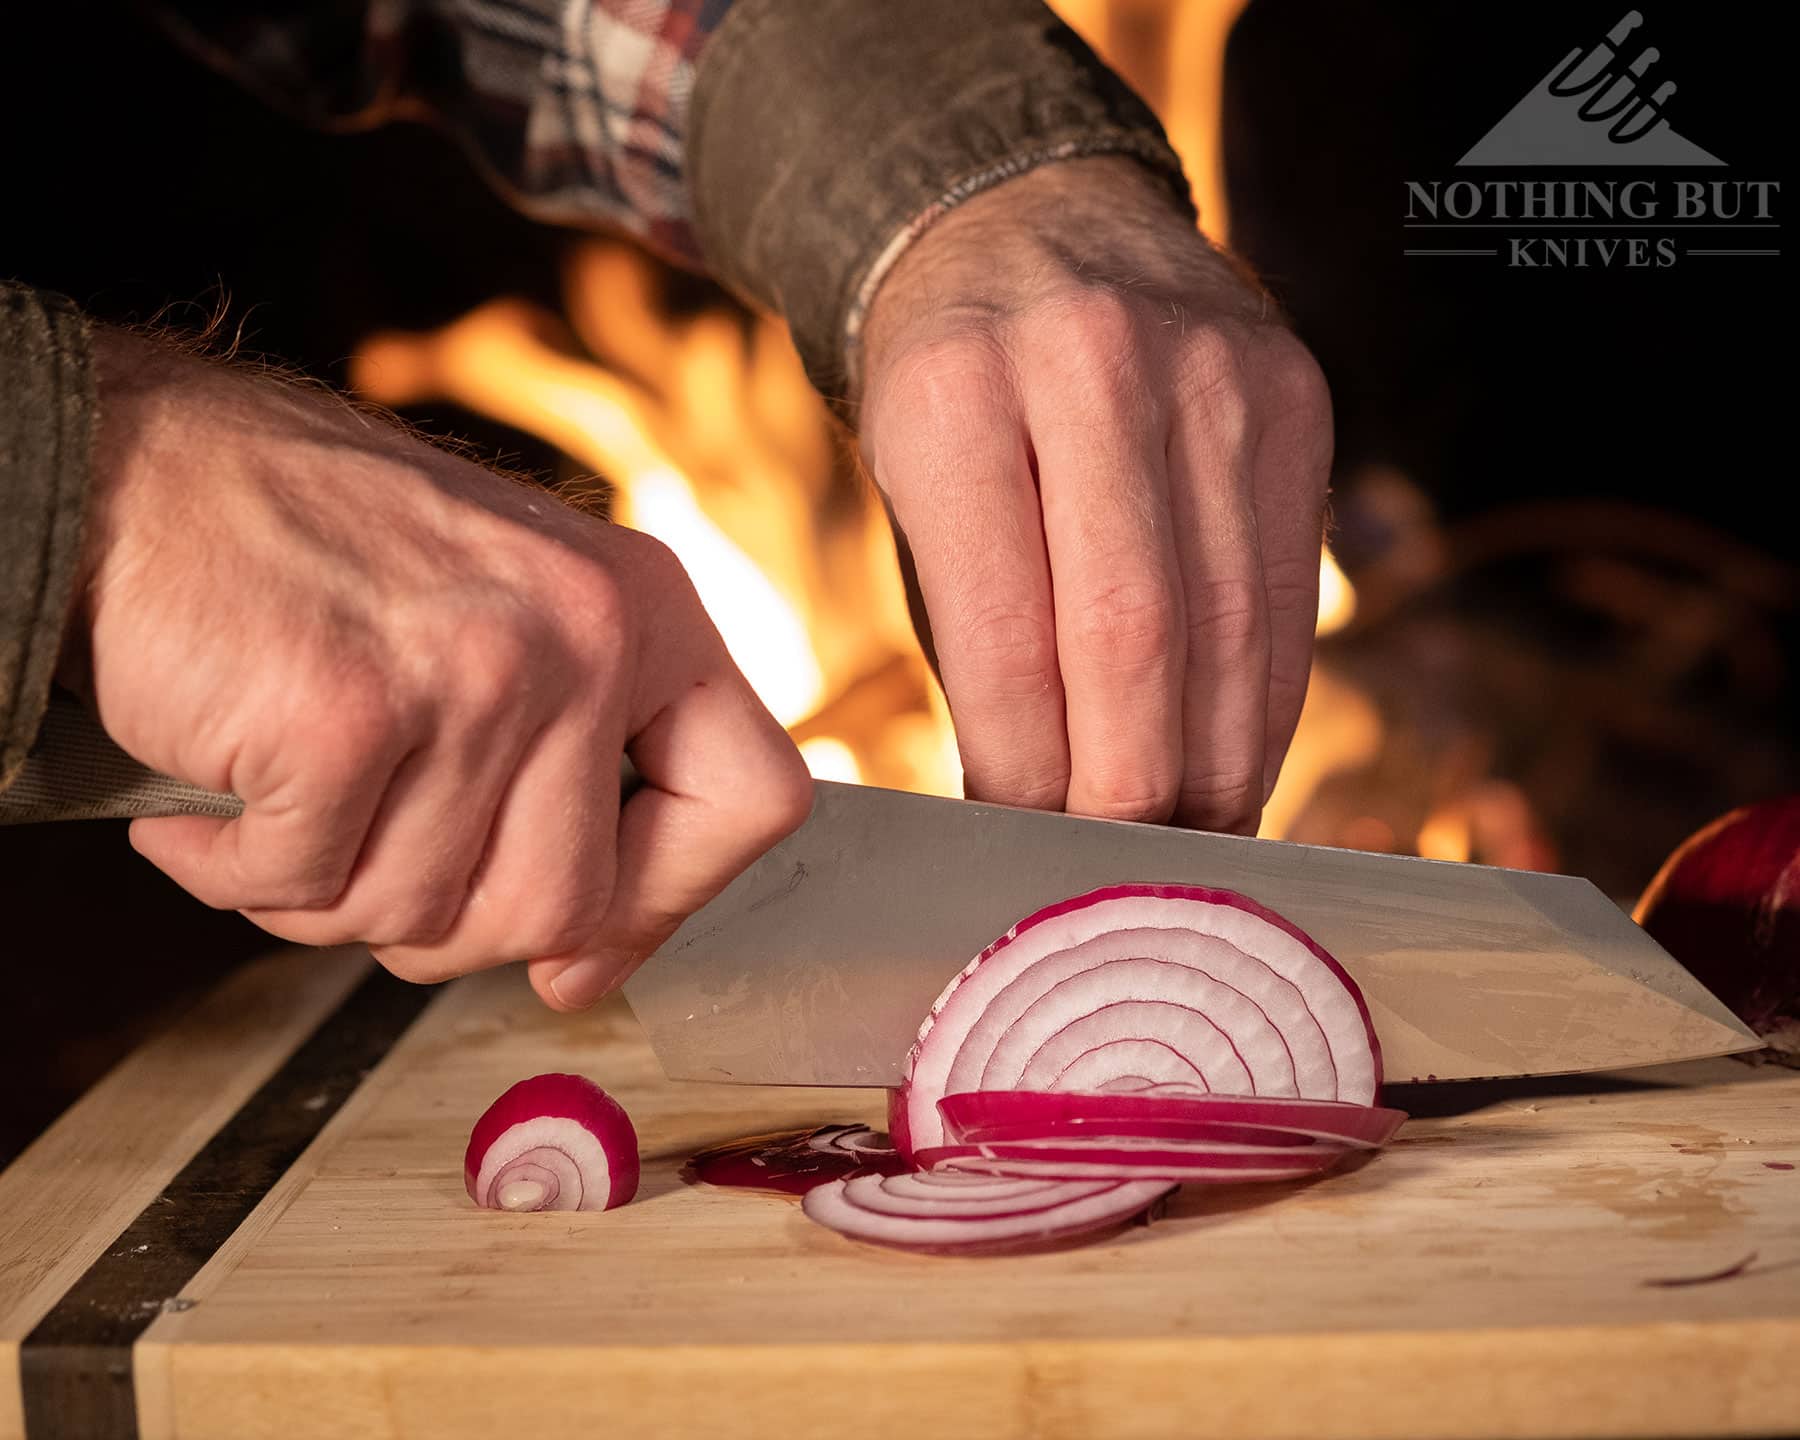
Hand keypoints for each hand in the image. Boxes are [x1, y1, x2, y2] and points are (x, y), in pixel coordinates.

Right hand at [71, 333, 811, 1006]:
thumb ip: (573, 776)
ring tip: (288, 800)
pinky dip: (235, 870)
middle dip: (448, 925)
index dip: (670, 901)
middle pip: (562, 906)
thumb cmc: (324, 558)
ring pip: (424, 915)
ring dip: (329, 895)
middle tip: (366, 858)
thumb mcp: (511, 624)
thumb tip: (586, 963)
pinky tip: (217, 792)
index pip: (755, 800)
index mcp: (643, 610)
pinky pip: (304, 888)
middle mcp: (584, 633)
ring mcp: (473, 671)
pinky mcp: (347, 713)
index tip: (584, 947)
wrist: (145, 467)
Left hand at [858, 157, 1332, 834]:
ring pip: (1228, 627)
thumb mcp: (912, 481)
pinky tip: (1236, 764)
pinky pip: (1287, 591)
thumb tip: (1032, 809)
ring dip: (1211, 766)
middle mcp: (1093, 370)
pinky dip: (1264, 703)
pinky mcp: (1293, 399)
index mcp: (956, 398)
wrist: (1032, 223)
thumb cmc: (956, 389)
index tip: (1021, 847)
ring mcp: (1212, 376)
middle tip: (1114, 875)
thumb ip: (973, 629)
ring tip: (1183, 846)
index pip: (1009, 638)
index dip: (1025, 774)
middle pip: (1133, 642)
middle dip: (1129, 792)